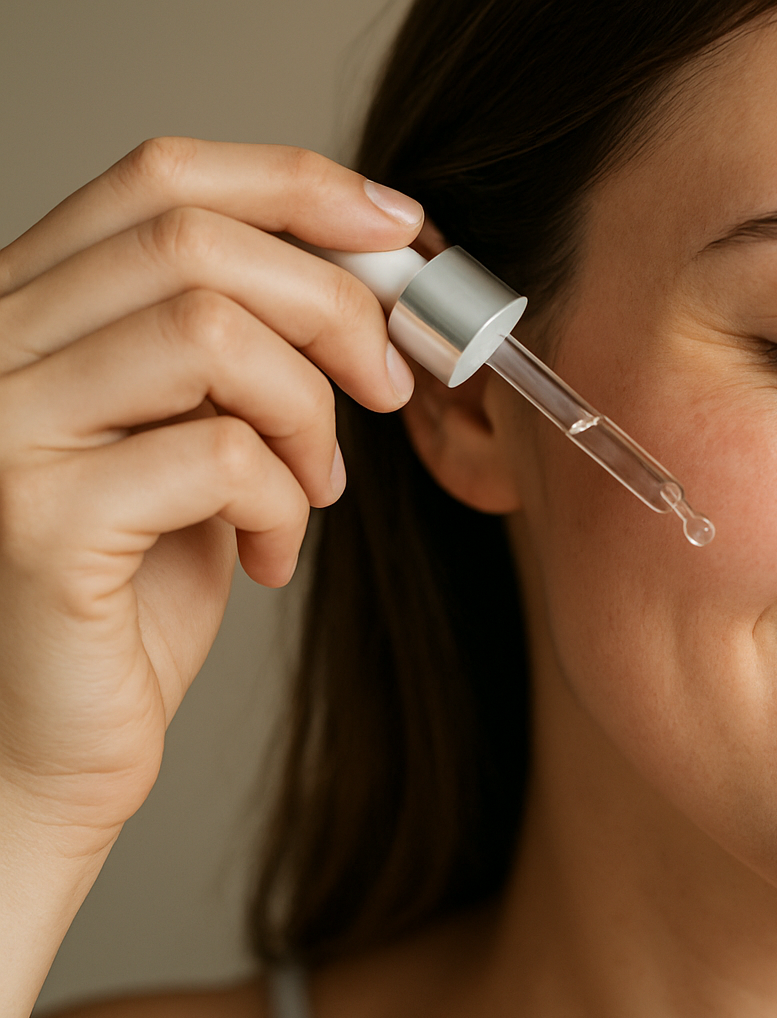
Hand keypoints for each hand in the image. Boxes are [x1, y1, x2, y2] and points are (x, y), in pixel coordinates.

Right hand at [0, 137, 419, 846]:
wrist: (50, 743)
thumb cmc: (132, 592)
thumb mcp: (194, 438)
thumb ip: (243, 350)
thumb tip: (378, 269)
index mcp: (29, 309)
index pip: (158, 178)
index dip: (295, 184)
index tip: (399, 228)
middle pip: (196, 244)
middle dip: (334, 307)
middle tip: (389, 386)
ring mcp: (1, 427)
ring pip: (211, 335)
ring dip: (309, 415)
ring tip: (316, 490)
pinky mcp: (36, 520)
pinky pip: (219, 456)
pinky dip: (283, 502)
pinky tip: (269, 556)